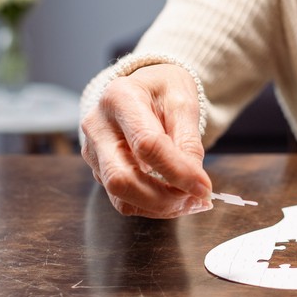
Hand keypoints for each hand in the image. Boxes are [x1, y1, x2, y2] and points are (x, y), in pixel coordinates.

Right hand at [80, 64, 212, 217]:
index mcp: (120, 98)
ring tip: (189, 202)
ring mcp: (92, 150)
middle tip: (197, 201)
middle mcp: (98, 125)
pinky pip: (121, 198)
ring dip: (159, 207)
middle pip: (122, 178)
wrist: (143, 89)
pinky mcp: (97, 168)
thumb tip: (195, 183)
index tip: (204, 188)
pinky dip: (151, 205)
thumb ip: (189, 141)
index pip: (146, 144)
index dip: (178, 171)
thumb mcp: (183, 102)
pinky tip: (173, 198)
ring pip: (119, 195)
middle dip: (164, 198)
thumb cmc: (163, 91)